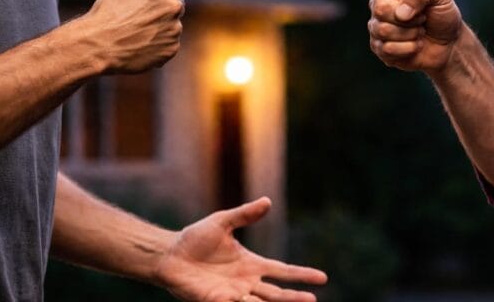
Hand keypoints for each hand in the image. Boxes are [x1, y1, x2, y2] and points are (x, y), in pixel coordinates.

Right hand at [79, 0, 251, 73]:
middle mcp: (175, 7)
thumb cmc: (108, 10)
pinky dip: (154, 45)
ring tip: (131, 31)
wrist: (96, 44)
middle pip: (175, 5)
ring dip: (154, 28)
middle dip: (158, 9)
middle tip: (133, 16)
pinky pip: (167, 44)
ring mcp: (175, 31)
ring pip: (171, 26)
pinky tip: (137, 45)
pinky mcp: (172, 51)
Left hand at [155, 198, 326, 301]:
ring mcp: (232, 295)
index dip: (302, 275)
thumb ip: (245, 214)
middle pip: (276, 293)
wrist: (170, 254)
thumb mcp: (223, 222)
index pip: (282, 271)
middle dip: (294, 298)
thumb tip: (267, 201)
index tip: (323, 278)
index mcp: (251, 264)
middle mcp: (245, 282)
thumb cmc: (195, 238)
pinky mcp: (215, 301)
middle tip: (313, 301)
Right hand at [311, 0, 462, 74]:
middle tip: (421, 19)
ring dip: (409, 35)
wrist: (448, 46)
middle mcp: (379, 5)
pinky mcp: (380, 49)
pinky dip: (407, 50)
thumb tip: (400, 11)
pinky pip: (387, 50)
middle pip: (379, 11)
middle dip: (406, 18)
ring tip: (419, 33)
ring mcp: (377, 28)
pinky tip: (414, 47)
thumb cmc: (444, 15)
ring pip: (383, 33)